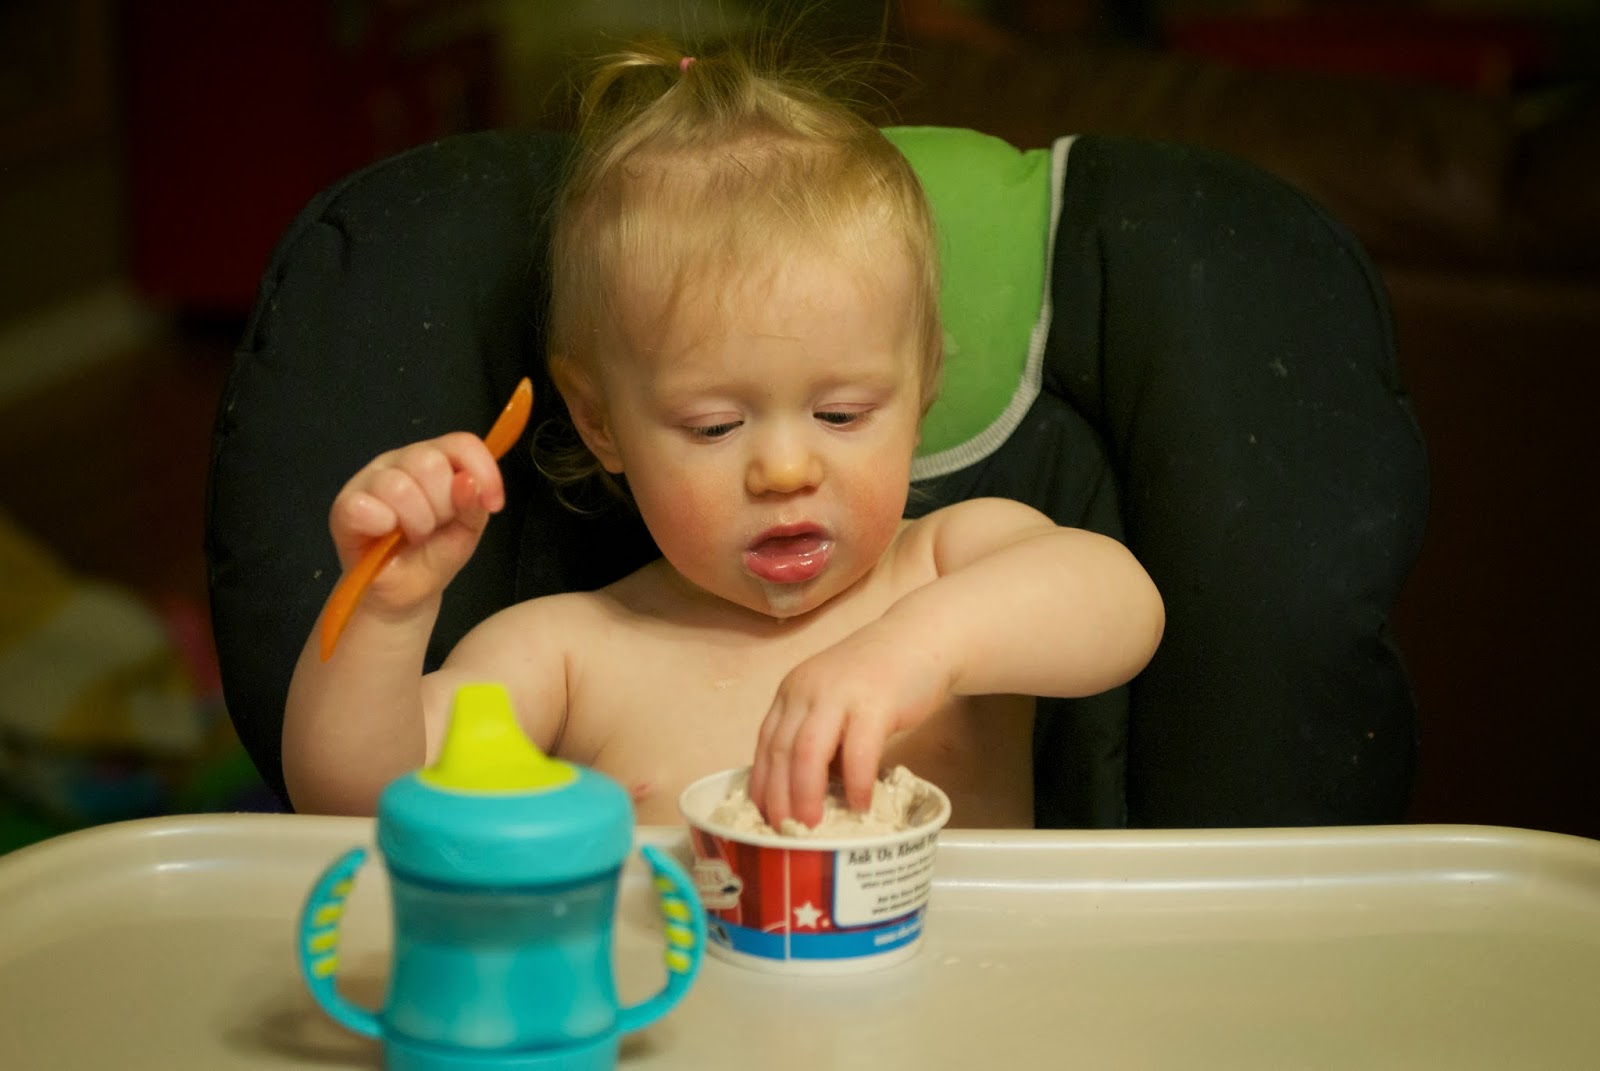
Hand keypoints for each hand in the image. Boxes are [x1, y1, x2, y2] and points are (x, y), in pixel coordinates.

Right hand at [328, 432, 505, 612]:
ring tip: (413, 537)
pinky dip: (383, 525)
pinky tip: (384, 536)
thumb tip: (469, 482)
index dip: (482, 470)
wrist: (404, 593)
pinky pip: (364, 505)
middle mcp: (401, 461)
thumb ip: (474, 505)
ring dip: (416, 522)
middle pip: (430, 462)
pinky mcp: (345, 505)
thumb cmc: (435, 555)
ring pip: (399, 485)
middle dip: (443, 506)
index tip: (493, 505)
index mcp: (435, 460)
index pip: (462, 443)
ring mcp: (370, 479)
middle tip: (434, 528)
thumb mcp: (467, 531)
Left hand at [748, 627, 950, 828]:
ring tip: (814, 825)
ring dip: (807, 794)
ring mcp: (839, 694)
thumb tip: (807, 790)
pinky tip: (860, 804)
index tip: (762, 817)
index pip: (766, 743)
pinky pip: (858, 751)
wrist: (919, 640)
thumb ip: (817, 735)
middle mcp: (807, 690)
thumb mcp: (832, 700)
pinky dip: (855, 782)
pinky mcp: (875, 702)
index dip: (761, 784)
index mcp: (793, 692)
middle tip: (785, 832)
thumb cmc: (877, 678)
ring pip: (807, 752)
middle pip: (781, 750)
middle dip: (779, 797)